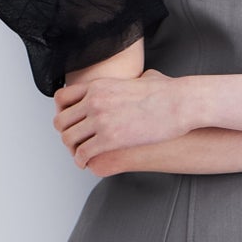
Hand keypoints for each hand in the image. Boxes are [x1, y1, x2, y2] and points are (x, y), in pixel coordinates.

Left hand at [53, 70, 190, 168]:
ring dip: (72, 149)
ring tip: (78, 155)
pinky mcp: (109, 139)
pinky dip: (81, 160)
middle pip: (61, 121)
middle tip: (73, 142)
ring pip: (69, 139)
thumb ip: (137, 79)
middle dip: (66, 133)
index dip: (62, 112)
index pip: (62, 98)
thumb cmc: (169, 93)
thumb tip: (147, 78)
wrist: (180, 103)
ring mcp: (100, 120)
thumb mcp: (146, 78)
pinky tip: (85, 162)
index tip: (70, 122)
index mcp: (98, 86)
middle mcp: (94, 101)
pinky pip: (83, 153)